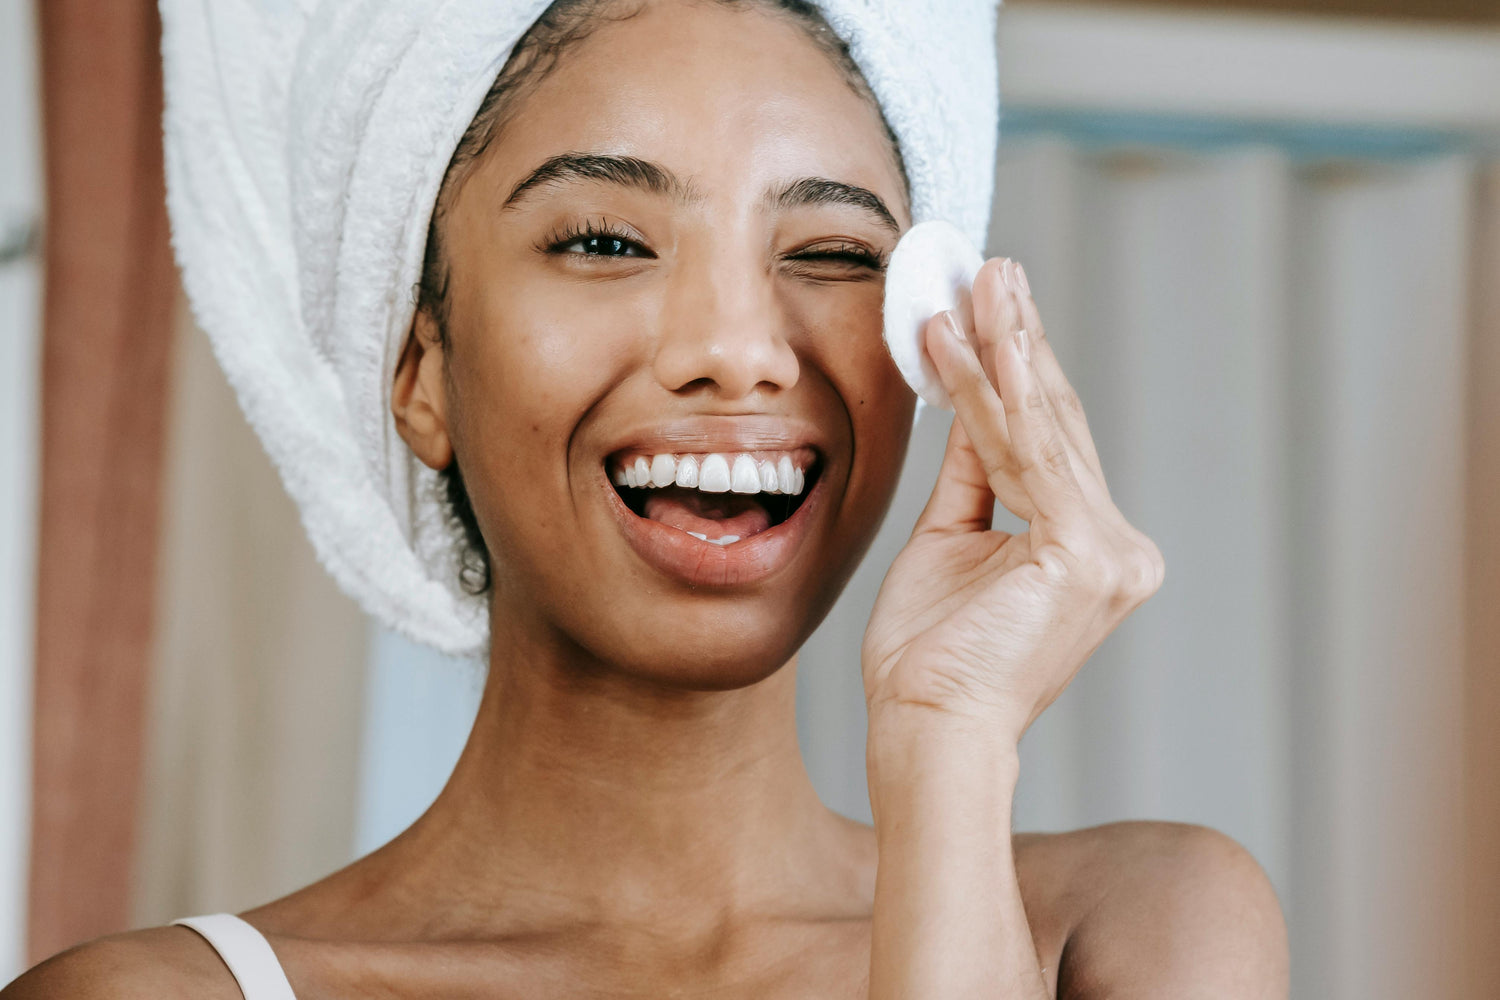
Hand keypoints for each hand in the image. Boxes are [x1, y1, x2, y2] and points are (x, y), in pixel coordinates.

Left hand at [862, 258, 1165, 743]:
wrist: (925, 727)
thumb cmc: (931, 654)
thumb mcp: (951, 539)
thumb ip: (975, 471)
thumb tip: (973, 397)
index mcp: (1091, 549)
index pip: (1051, 442)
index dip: (1018, 370)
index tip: (991, 304)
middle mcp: (1118, 548)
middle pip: (1058, 423)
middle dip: (1019, 338)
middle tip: (994, 266)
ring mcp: (1112, 553)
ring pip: (1042, 427)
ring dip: (1004, 343)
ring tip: (979, 278)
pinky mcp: (1086, 554)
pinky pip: (1026, 452)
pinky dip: (988, 389)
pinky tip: (961, 335)